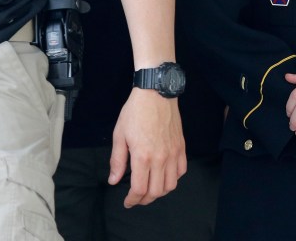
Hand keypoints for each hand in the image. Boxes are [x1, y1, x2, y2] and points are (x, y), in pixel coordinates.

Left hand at [109, 89, 187, 207]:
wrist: (156, 93)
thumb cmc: (135, 112)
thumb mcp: (119, 135)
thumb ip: (117, 161)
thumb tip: (114, 180)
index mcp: (142, 156)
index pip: (139, 189)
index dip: (132, 200)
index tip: (127, 202)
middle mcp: (160, 158)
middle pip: (156, 191)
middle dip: (145, 200)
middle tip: (136, 198)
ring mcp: (173, 153)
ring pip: (171, 184)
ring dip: (160, 192)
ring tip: (150, 190)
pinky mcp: (181, 147)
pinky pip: (181, 170)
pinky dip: (174, 178)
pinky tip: (164, 175)